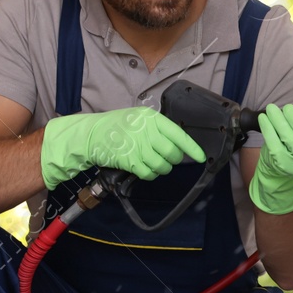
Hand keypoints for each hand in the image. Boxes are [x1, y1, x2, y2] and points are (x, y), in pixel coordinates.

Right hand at [40, 106, 204, 189]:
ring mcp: (138, 147)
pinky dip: (150, 174)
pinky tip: (145, 168)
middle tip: (167, 158)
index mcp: (152, 119)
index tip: (200, 157)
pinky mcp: (129, 161)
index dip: (192, 148)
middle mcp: (147, 131)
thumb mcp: (139, 118)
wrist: (92, 133)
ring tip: (153, 163)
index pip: (179, 135)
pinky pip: (149, 173)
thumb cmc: (118, 126)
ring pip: (162, 166)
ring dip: (161, 168)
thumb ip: (158, 129)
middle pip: (172, 153)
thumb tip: (178, 144)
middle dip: (173, 159)